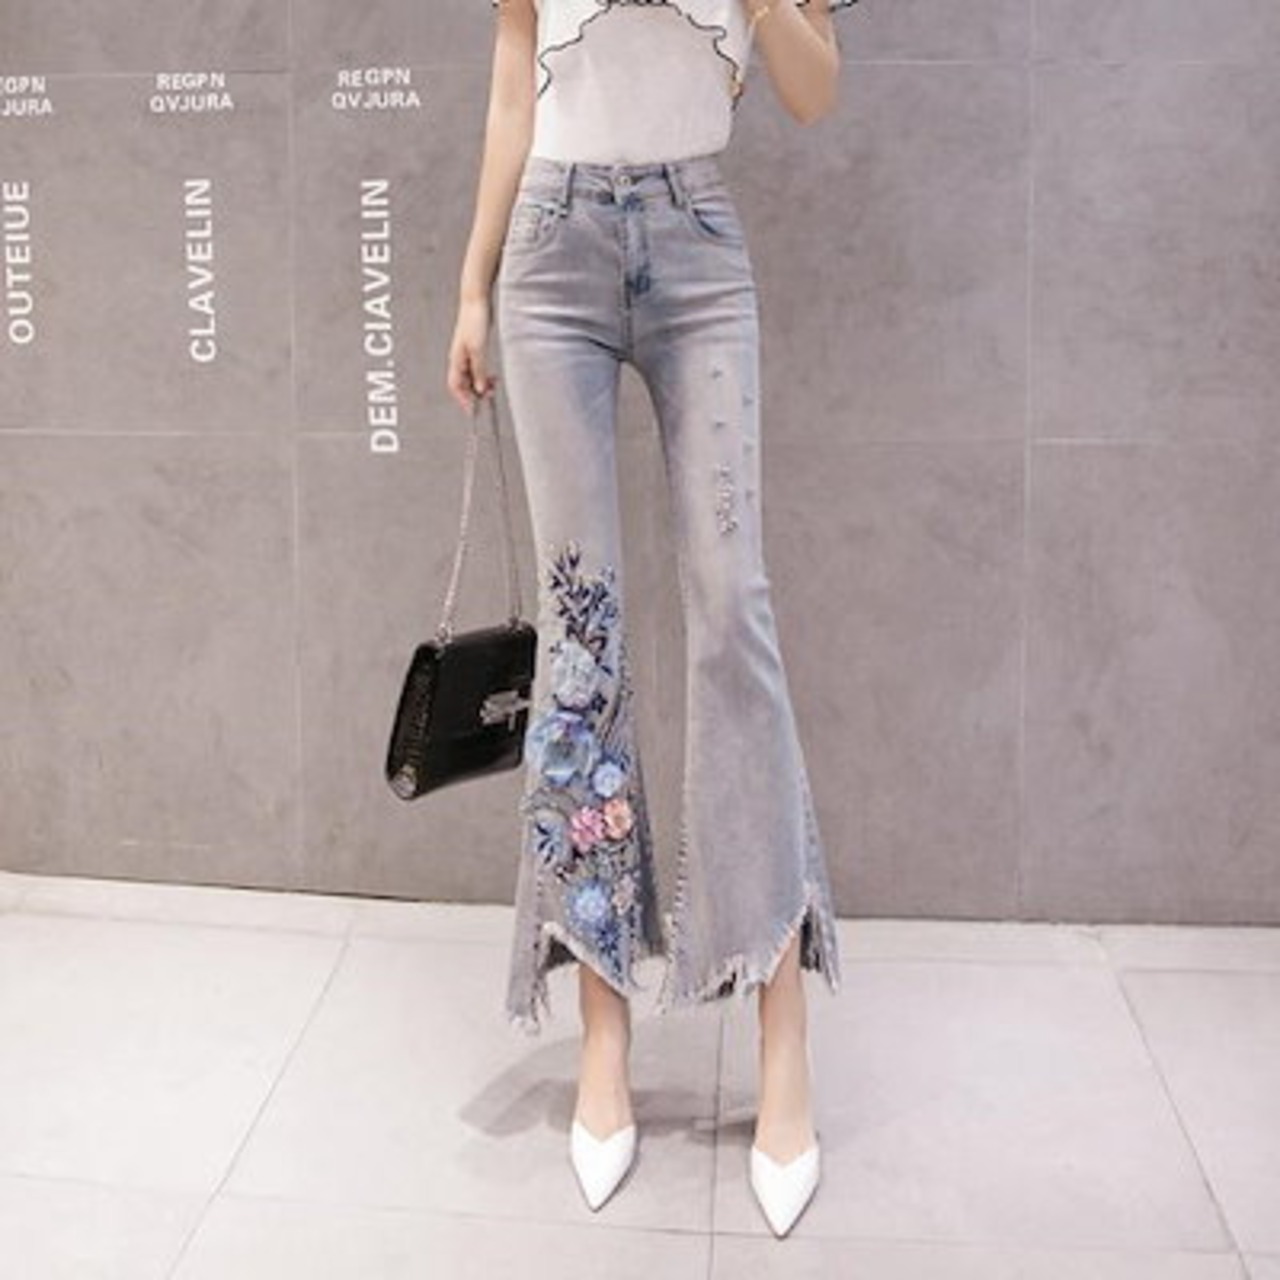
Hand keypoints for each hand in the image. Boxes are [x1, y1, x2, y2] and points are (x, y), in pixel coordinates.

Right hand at [446, 296, 498, 416]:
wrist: (476, 301)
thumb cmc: (474, 322)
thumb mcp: (479, 350)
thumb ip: (479, 370)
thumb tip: (480, 389)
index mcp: (456, 360)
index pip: (456, 386)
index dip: (463, 400)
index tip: (473, 410)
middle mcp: (458, 358)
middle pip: (463, 384)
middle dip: (474, 393)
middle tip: (488, 397)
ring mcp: (465, 353)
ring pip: (470, 376)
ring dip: (480, 384)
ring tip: (493, 386)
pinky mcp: (473, 348)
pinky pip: (475, 368)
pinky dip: (482, 375)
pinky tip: (491, 376)